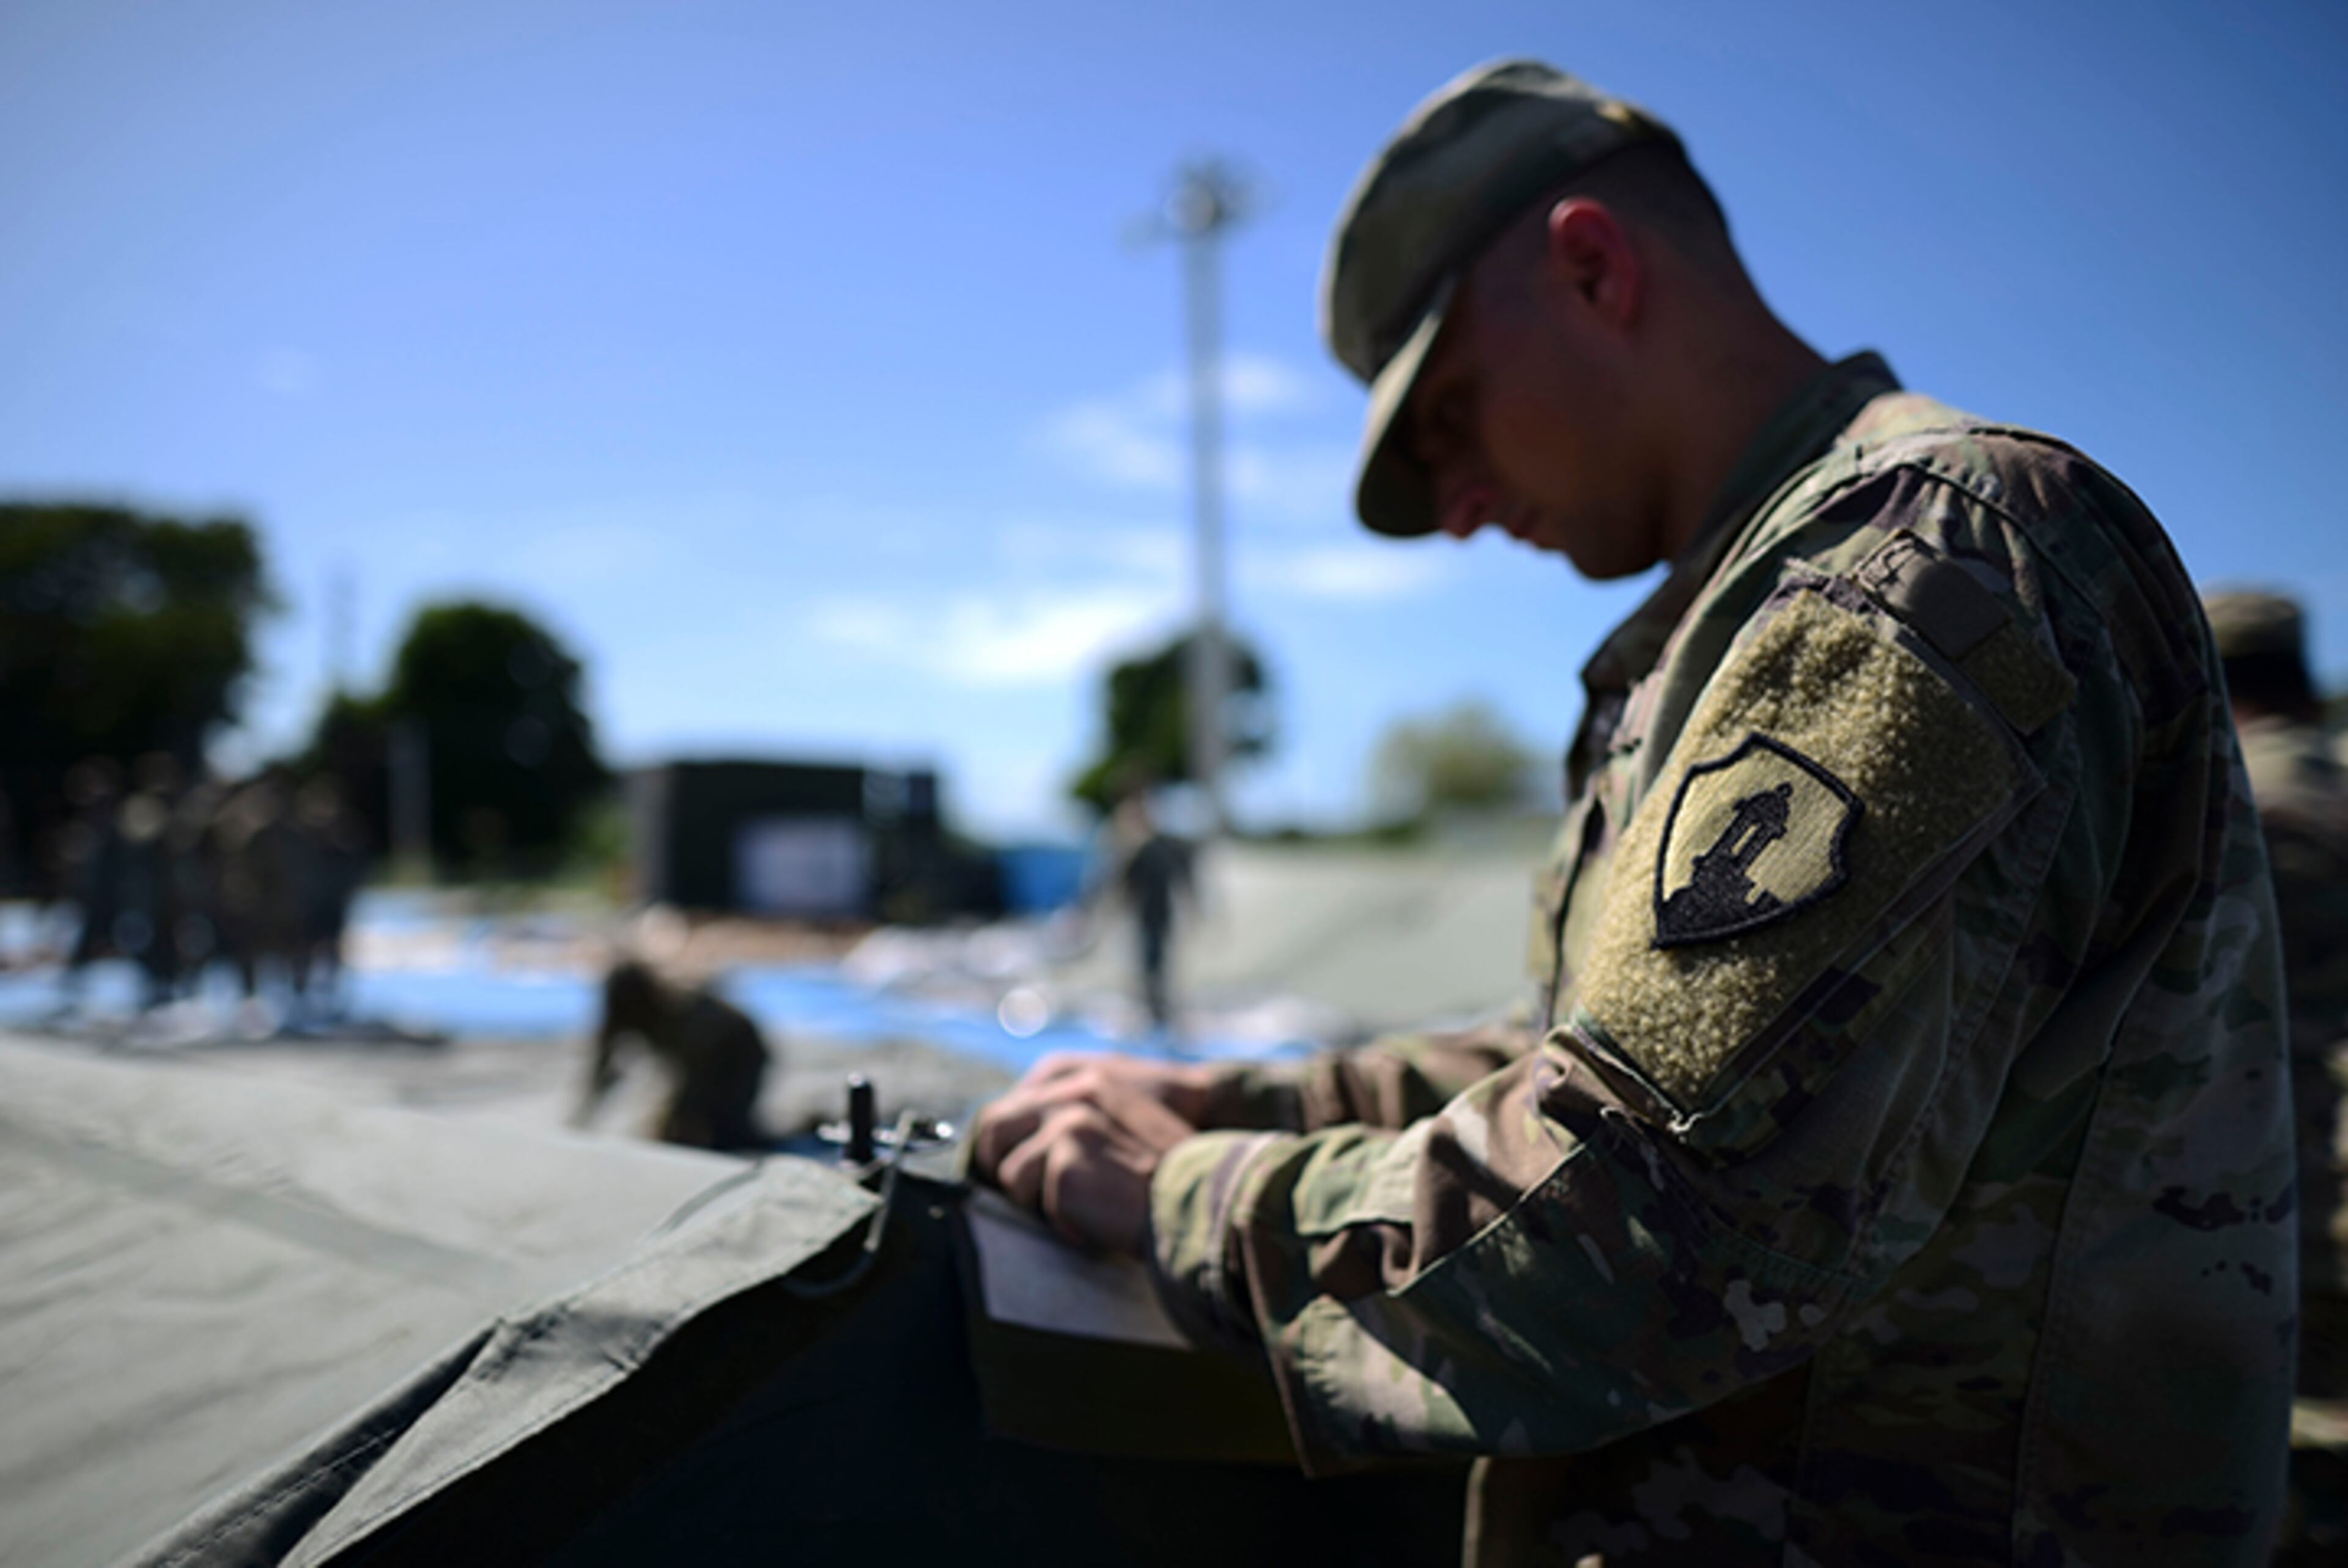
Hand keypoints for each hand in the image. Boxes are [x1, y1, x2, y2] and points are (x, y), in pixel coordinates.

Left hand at [973, 1053, 1215, 1253]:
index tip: (1008, 1168)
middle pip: (992, 1126)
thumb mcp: (1120, 1125)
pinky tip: (1096, 1219)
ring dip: (1037, 1201)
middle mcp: (1071, 1093)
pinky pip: (1037, 1204)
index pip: (1013, 1104)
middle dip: (998, 1165)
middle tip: (1022, 1196)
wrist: (1200, 1196)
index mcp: (1085, 1080)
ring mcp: (1066, 1123)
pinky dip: (1063, 1221)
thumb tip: (1026, 1145)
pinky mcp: (1065, 1159)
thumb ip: (1078, 1119)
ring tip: (1080, 1207)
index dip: (1006, 1142)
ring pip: (1010, 1173)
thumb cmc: (1165, 1174)